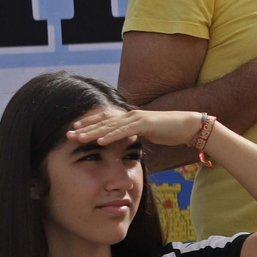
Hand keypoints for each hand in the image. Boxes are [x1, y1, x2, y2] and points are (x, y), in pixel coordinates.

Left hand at [69, 108, 205, 148]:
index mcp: (130, 117)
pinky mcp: (145, 124)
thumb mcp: (147, 133)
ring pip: (110, 126)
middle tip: (68, 134)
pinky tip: (100, 141)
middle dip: (85, 128)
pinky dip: (111, 136)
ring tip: (78, 138)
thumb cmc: (169, 130)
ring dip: (93, 132)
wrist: (188, 126)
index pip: (105, 119)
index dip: (89, 123)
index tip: (74, 129)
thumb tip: (123, 141)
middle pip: (103, 122)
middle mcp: (131, 115)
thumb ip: (134, 135)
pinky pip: (125, 131)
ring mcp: (137, 118)